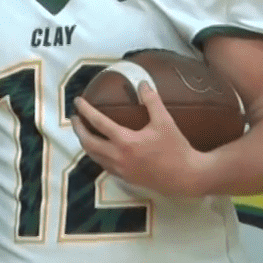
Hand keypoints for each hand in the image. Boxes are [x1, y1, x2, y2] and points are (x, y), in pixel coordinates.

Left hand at [71, 82, 210, 198]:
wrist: (186, 177)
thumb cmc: (176, 148)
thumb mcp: (165, 122)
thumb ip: (152, 101)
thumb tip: (142, 83)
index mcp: (125, 141)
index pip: (98, 123)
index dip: (85, 110)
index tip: (77, 101)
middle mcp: (118, 157)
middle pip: (88, 142)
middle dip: (78, 129)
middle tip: (75, 118)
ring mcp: (120, 170)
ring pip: (93, 156)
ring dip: (85, 142)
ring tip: (83, 131)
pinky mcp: (125, 178)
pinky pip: (103, 165)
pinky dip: (96, 154)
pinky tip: (99, 148)